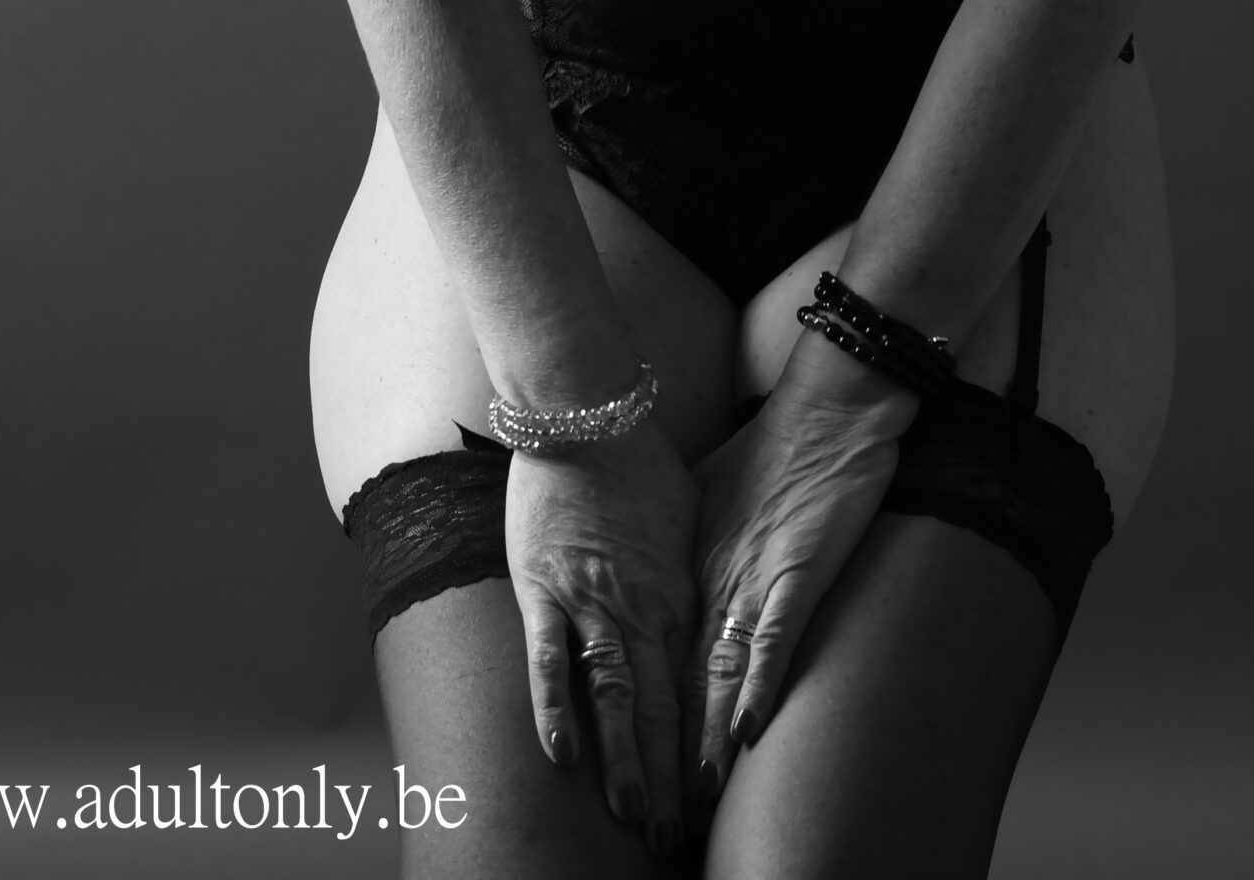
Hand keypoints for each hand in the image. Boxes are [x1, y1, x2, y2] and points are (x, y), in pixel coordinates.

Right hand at [506, 418, 699, 855]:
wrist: (589, 414)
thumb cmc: (639, 461)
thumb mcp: (687, 522)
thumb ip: (691, 573)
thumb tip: (707, 609)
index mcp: (679, 598)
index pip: (694, 690)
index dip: (699, 748)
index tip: (705, 799)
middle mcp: (644, 611)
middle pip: (660, 709)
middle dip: (666, 779)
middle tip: (670, 837)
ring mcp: (593, 603)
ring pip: (614, 697)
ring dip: (625, 762)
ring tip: (632, 817)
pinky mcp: (546, 589)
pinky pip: (552, 658)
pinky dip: (557, 707)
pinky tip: (564, 754)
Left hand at [680, 346, 916, 827]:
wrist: (824, 408)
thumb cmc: (774, 447)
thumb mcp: (713, 500)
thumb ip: (694, 543)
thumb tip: (677, 577)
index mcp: (695, 568)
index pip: (666, 657)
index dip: (651, 716)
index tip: (636, 766)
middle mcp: (716, 581)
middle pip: (687, 677)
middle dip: (672, 749)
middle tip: (656, 809)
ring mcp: (755, 580)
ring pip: (722, 671)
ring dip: (709, 737)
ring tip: (693, 793)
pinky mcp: (798, 573)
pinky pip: (773, 640)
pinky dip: (759, 686)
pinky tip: (747, 731)